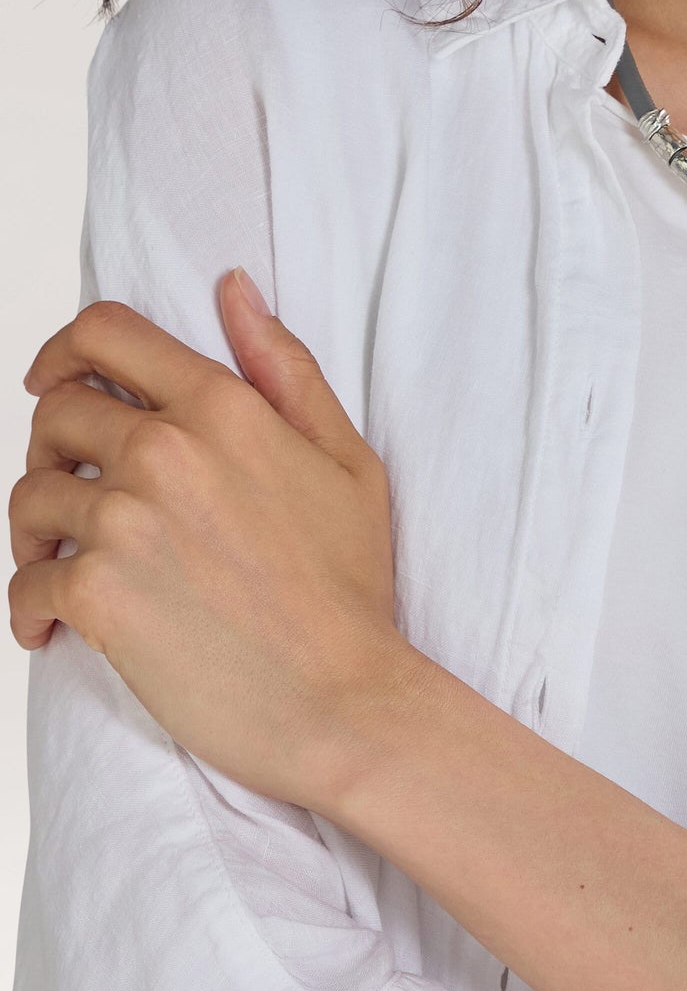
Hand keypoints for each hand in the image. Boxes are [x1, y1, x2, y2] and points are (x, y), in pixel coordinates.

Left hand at [7, 272, 416, 813]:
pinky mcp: (94, 594)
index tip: (56, 378)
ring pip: (30, 493)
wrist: (340, 701)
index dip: (65, 349)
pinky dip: (29, 603)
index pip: (104, 334)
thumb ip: (284, 367)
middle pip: (56, 411)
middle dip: (55, 444)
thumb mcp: (344, 456)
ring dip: (38, 524)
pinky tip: (53, 623)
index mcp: (221, 405)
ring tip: (64, 558)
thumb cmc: (349, 585)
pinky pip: (24, 578)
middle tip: (77, 487)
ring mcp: (123, 521)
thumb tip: (234, 289)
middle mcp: (162, 450)